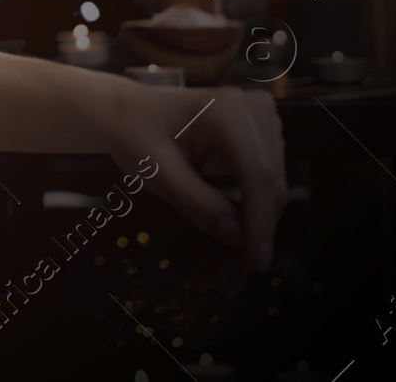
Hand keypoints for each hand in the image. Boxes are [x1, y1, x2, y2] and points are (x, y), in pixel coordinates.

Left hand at [104, 84, 286, 296]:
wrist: (128, 111)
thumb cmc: (135, 134)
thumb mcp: (157, 172)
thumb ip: (197, 203)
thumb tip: (238, 237)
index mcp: (229, 112)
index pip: (258, 176)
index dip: (260, 223)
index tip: (256, 264)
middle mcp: (255, 112)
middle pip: (267, 190)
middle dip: (247, 241)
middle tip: (222, 284)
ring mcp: (262, 124)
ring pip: (267, 196)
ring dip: (245, 238)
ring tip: (215, 277)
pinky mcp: (261, 140)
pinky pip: (260, 188)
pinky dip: (243, 220)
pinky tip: (224, 254)